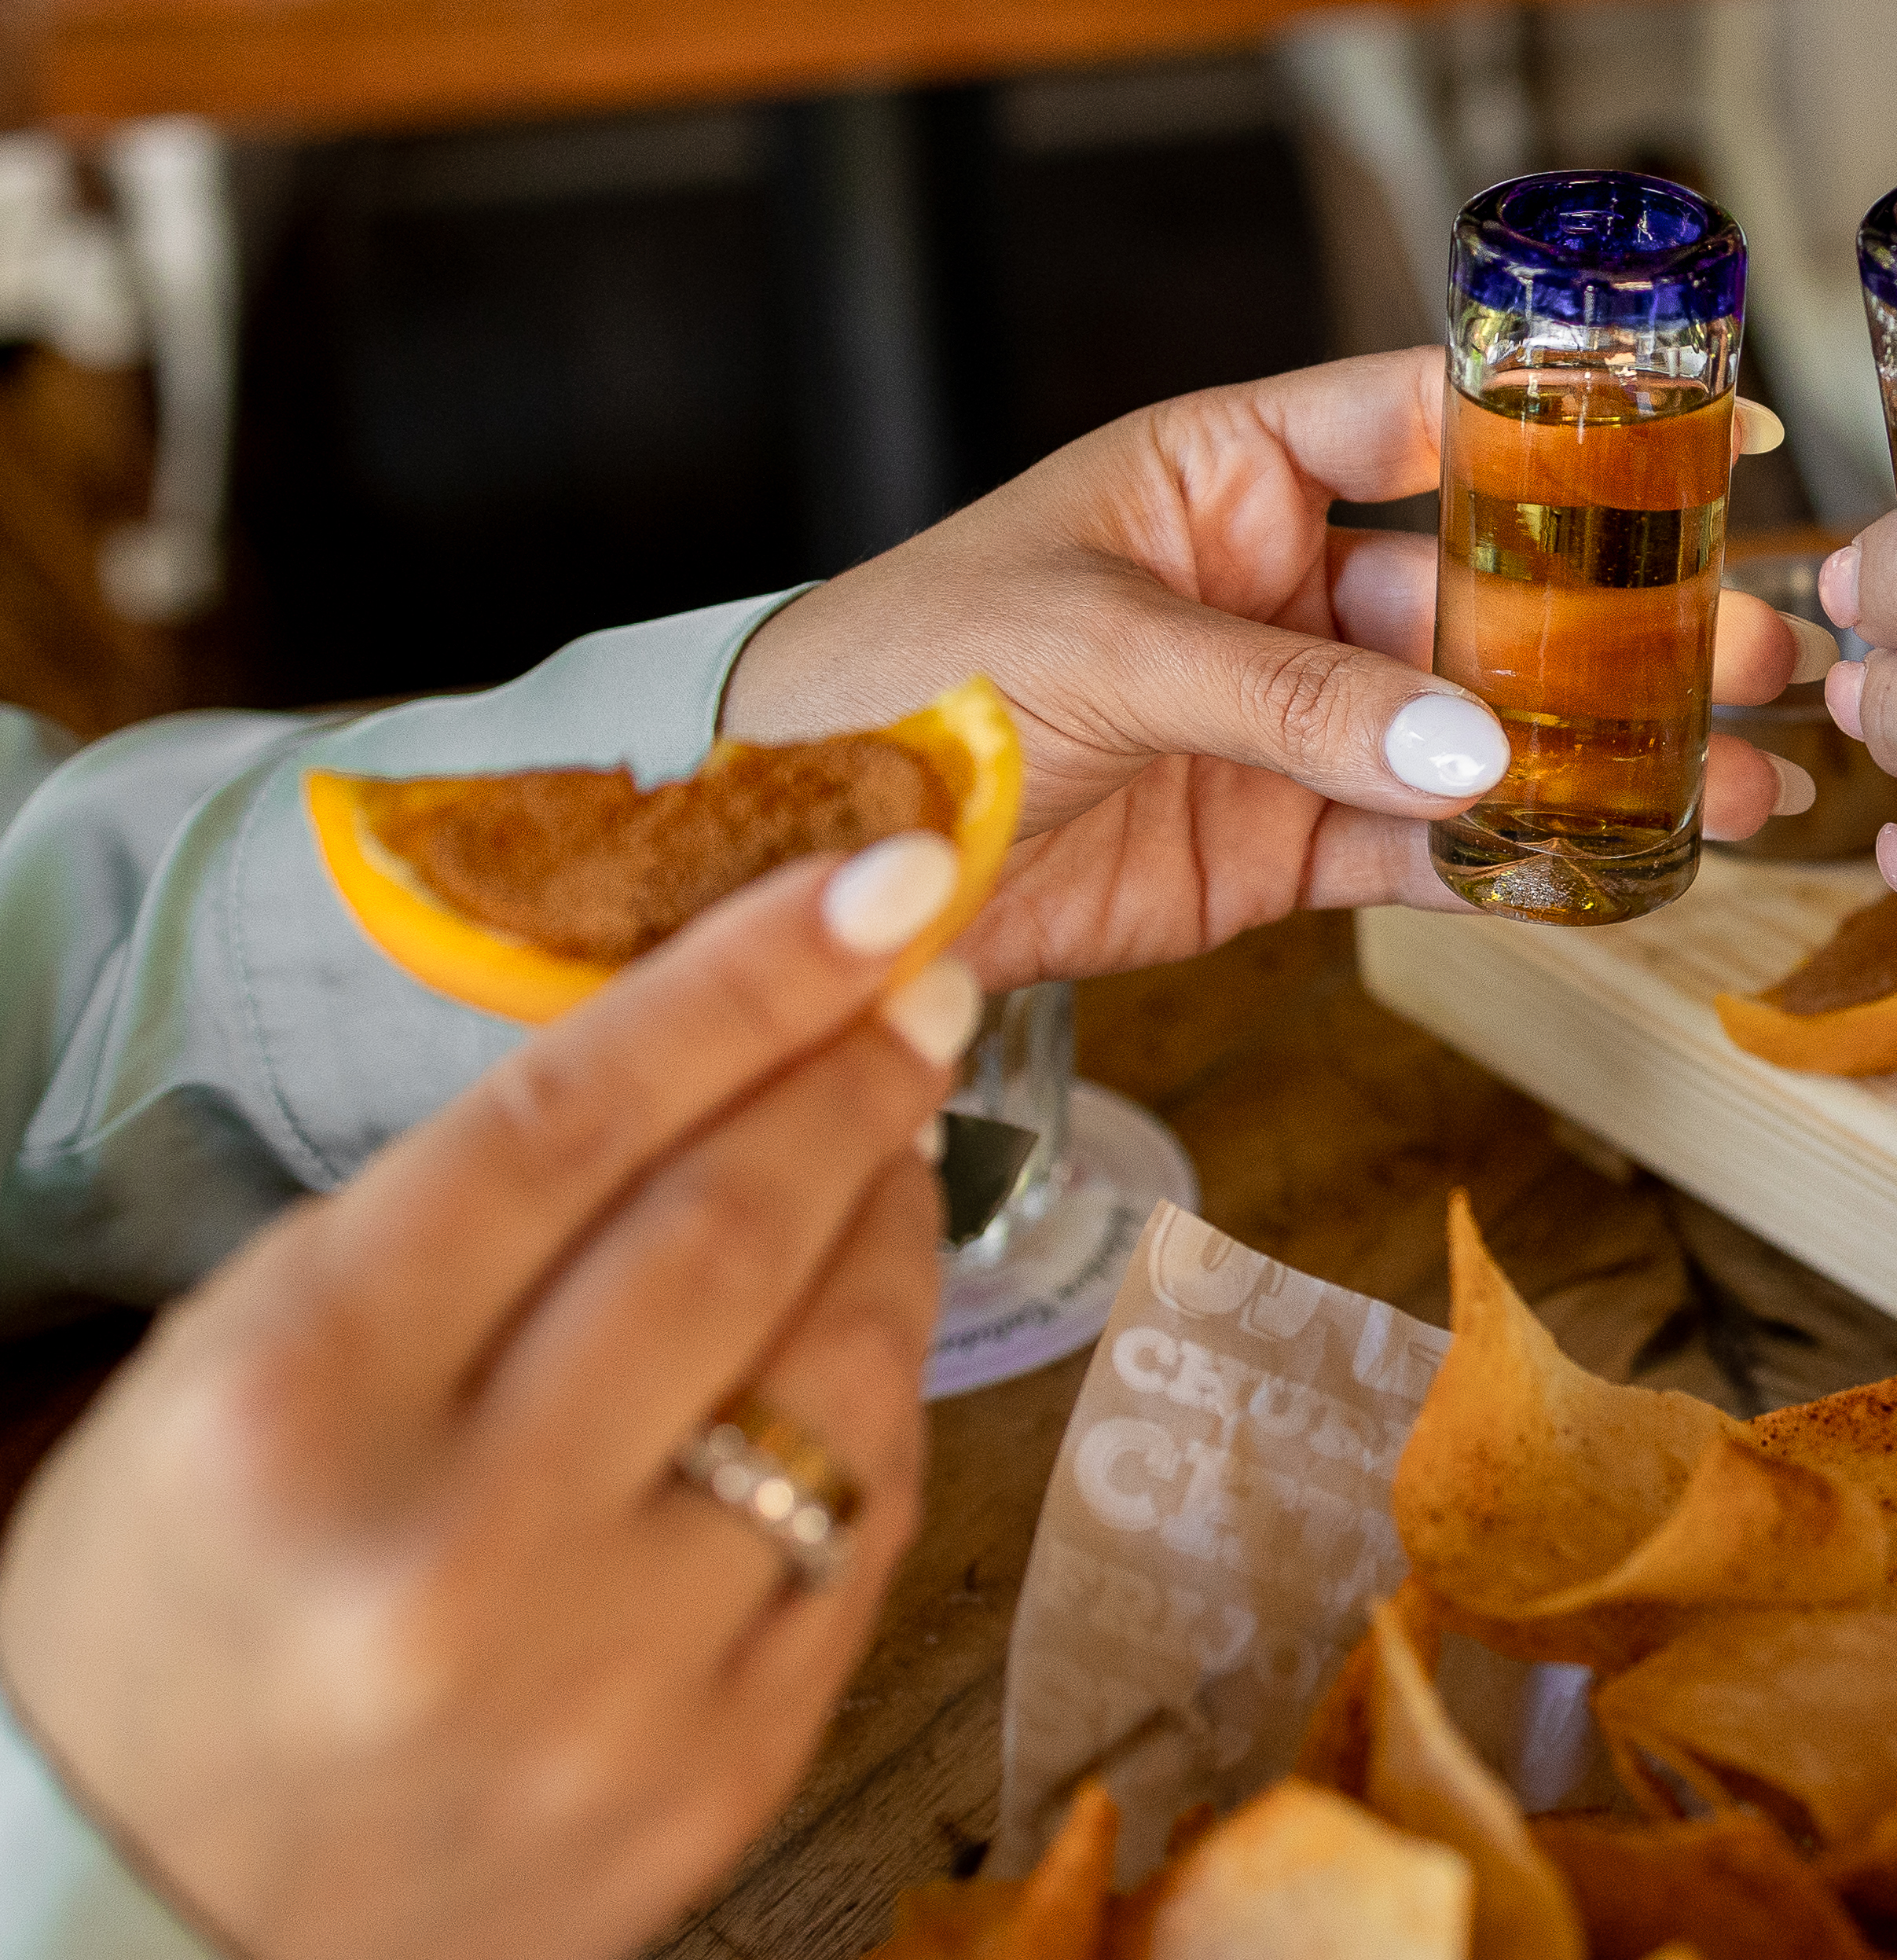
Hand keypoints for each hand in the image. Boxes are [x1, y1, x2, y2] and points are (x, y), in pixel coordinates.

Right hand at [0, 840, 978, 1959]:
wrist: (133, 1912)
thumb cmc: (181, 1596)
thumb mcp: (246, 1360)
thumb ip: (466, 1216)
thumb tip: (715, 1043)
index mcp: (297, 1406)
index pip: (569, 1124)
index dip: (745, 981)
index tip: (878, 884)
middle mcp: (457, 1549)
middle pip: (727, 1239)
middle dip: (850, 1082)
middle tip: (920, 992)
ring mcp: (606, 1685)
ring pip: (839, 1386)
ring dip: (894, 1233)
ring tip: (893, 1151)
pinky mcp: (715, 1783)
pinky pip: (862, 1539)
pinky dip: (879, 1412)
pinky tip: (863, 1333)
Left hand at [721, 348, 1823, 983]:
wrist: (791, 854)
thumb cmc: (895, 677)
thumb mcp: (1094, 647)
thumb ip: (1289, 695)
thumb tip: (1471, 756)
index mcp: (1226, 472)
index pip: (1425, 417)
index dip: (1566, 421)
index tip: (1706, 430)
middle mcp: (1279, 582)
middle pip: (1491, 590)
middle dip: (1628, 619)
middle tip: (1760, 642)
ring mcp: (1290, 721)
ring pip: (1484, 729)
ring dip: (1611, 749)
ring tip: (1745, 775)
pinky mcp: (1277, 848)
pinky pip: (1429, 849)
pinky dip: (1525, 861)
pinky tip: (1632, 862)